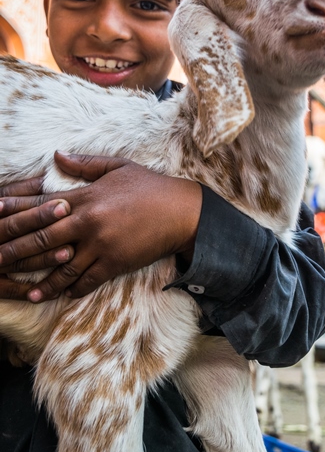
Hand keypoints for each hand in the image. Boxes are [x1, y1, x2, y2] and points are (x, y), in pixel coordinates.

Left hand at [0, 152, 201, 301]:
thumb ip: (84, 164)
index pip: (41, 205)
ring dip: (39, 280)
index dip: (14, 211)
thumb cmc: (150, 187)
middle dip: (14, 250)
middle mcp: (88, 222)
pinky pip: (85, 281)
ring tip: (22, 289)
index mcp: (86, 196)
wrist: (181, 211)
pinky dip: (69, 290)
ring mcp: (100, 245)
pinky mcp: (114, 264)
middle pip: (42, 239)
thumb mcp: (118, 166)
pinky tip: (55, 295)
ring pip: (60, 266)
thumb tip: (56, 155)